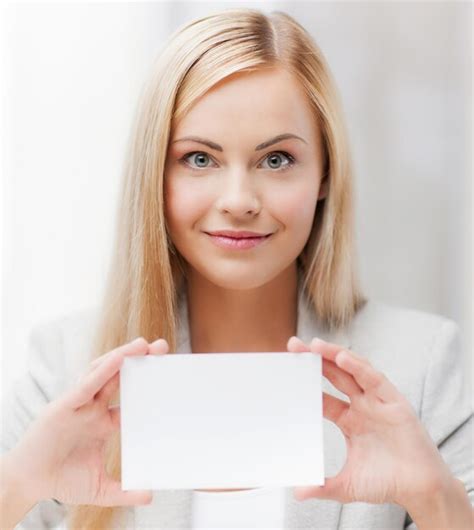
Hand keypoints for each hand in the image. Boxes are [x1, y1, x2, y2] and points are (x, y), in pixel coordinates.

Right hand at [5, 336, 170, 507]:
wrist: (28, 484)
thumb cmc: (62, 481)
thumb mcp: (100, 488)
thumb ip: (124, 491)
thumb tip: (151, 495)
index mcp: (104, 422)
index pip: (131, 399)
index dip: (148, 386)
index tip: (169, 375)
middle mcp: (93, 409)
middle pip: (121, 377)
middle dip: (140, 361)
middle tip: (162, 347)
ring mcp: (80, 405)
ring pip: (103, 373)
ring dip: (123, 356)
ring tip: (143, 344)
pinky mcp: (64, 406)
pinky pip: (86, 384)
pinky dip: (103, 370)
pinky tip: (119, 358)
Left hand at [286, 336, 453, 509]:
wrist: (421, 491)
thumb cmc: (387, 482)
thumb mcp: (347, 484)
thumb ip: (323, 486)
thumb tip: (297, 493)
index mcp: (349, 419)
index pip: (322, 395)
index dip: (306, 382)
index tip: (287, 371)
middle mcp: (362, 405)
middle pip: (334, 374)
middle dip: (315, 358)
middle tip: (294, 345)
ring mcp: (377, 401)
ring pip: (353, 370)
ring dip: (334, 355)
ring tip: (315, 345)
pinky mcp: (394, 402)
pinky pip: (374, 379)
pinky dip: (358, 366)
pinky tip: (342, 357)